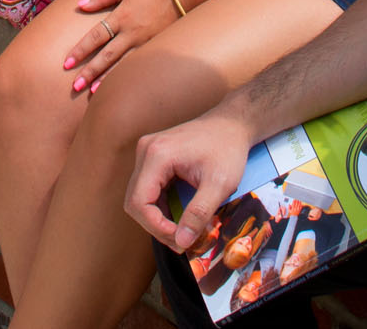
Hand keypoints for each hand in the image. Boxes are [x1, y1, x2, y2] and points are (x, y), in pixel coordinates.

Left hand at [66, 0, 183, 92]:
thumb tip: (80, 5)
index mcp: (122, 16)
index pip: (96, 36)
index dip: (81, 50)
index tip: (66, 63)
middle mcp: (131, 33)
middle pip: (106, 56)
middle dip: (89, 71)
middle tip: (74, 85)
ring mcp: (144, 43)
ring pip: (122, 65)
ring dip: (105, 79)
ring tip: (90, 92)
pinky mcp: (155, 49)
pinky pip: (137, 66)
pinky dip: (125, 77)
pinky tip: (118, 88)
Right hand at [125, 105, 255, 251]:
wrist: (232, 124)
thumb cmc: (228, 148)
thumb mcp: (219, 184)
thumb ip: (199, 214)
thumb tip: (181, 242)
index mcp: (157, 155)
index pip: (139, 202)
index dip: (155, 226)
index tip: (179, 239)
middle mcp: (146, 151)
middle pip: (135, 201)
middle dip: (155, 226)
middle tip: (181, 241)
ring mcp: (148, 152)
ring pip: (139, 196)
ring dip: (157, 218)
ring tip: (181, 232)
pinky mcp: (154, 157)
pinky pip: (147, 189)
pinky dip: (160, 207)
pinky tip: (178, 216)